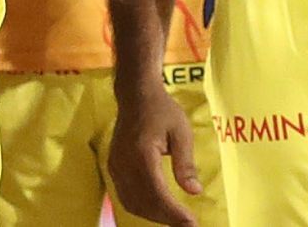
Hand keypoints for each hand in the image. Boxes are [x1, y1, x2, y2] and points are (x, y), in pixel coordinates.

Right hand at [108, 83, 201, 226]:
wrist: (136, 94)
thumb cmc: (162, 110)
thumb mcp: (181, 132)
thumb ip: (186, 164)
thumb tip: (194, 192)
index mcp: (142, 154)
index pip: (157, 193)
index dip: (174, 213)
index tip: (191, 223)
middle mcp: (124, 163)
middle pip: (143, 203)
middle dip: (166, 218)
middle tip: (187, 224)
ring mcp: (115, 166)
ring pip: (131, 203)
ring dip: (153, 215)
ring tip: (174, 218)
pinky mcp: (113, 166)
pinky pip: (124, 195)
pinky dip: (141, 207)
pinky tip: (157, 208)